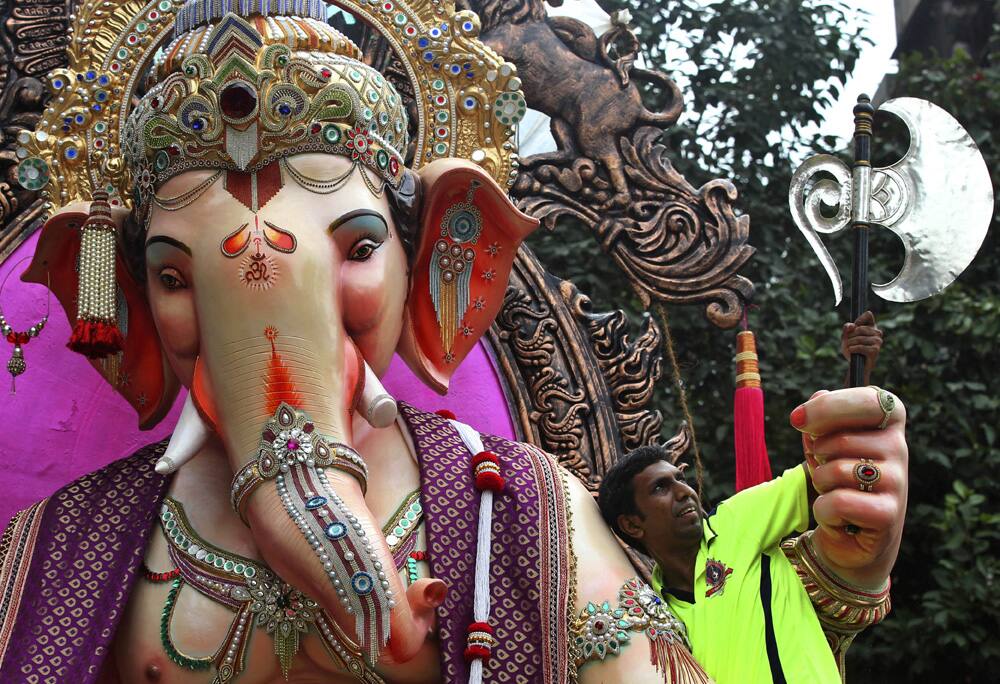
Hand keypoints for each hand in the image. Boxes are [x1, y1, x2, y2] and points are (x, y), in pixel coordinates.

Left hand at [791, 387, 907, 587]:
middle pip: (839, 439)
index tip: (797, 419)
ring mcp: (898, 481)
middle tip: (824, 467)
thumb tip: (819, 395)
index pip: (870, 400)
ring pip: (836, 470)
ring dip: (821, 483)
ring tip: (834, 492)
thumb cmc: (839, 480)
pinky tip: (838, 517)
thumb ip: (821, 418)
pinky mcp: (889, 514)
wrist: (853, 537)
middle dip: (817, 455)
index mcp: (887, 424)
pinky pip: (838, 501)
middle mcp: (899, 448)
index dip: (830, 406)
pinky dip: (824, 510)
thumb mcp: (824, 444)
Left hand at [841, 311, 882, 383]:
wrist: (856, 366)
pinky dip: (853, 349)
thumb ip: (846, 329)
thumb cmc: (852, 350)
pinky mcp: (875, 350)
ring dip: (850, 343)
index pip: (868, 315)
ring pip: (859, 338)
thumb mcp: (846, 338)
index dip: (859, 319)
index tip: (852, 327)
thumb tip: (851, 325)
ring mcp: (878, 341)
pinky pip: (861, 346)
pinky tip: (851, 351)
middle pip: (859, 328)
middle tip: (847, 342)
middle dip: (849, 336)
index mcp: (871, 327)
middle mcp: (877, 333)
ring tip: (848, 348)